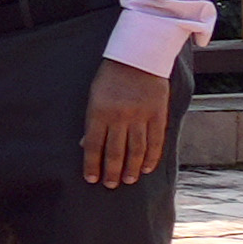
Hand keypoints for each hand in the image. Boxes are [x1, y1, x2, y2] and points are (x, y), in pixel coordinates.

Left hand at [82, 60, 173, 188]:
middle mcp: (119, 116)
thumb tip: (84, 146)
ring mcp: (140, 116)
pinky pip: (155, 141)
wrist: (138, 58)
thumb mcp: (94, 97)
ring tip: (127, 180)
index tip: (91, 179)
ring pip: (136, 150)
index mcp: (99, 112)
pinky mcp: (158, 115)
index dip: (92, 164)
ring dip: (131, 168)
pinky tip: (146, 168)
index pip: (93, 145)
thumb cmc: (110, 78)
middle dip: (111, 171)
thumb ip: (92, 122)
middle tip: (110, 185)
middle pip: (115, 151)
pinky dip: (151, 157)